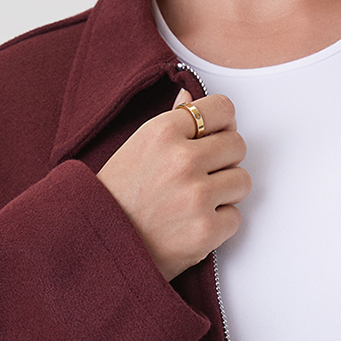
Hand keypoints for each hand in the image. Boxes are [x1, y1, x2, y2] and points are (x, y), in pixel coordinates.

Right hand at [96, 88, 251, 280]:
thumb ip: (169, 121)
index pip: (222, 109)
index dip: (222, 124)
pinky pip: (235, 217)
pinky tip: (191, 225)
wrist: (98, 245)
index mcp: (162, 131)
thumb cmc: (115, 198)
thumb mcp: (135, 148)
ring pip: (242, 181)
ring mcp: (196, 196)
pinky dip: (219, 224)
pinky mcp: (206, 230)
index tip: (214, 137)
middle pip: (237, 145)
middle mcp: (182, 160)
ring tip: (194, 202)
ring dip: (224, 192)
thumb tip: (190, 95)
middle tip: (200, 176)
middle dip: (224, 160)